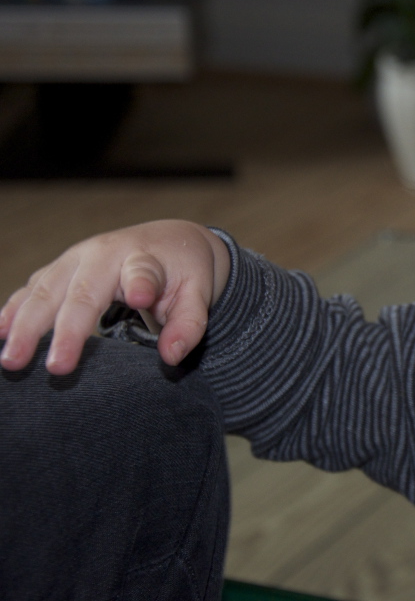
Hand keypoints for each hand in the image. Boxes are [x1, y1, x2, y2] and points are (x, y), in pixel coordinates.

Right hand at [0, 220, 229, 373]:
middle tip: (55, 368)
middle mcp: (103, 254)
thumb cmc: (183, 272)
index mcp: (143, 257)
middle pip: (81, 292)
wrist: (169, 242)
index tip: (140, 300)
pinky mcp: (59, 270)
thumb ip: (189, 324)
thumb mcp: (198, 294)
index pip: (143, 272)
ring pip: (44, 290)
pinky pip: (31, 289)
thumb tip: (171, 355)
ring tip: (11, 361)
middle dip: (64, 330)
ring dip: (24, 325)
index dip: (141, 284)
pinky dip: (13, 311)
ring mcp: (75, 260)